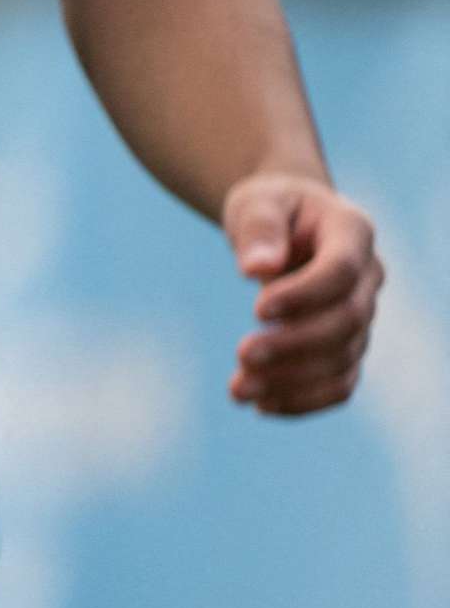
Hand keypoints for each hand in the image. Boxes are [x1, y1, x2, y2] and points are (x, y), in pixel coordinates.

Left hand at [223, 172, 382, 417]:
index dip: (305, 295)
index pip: (342, 271)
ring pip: (343, 359)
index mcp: (352, 231)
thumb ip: (259, 228)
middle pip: (347, 321)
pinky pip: (340, 382)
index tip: (256, 309)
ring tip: (238, 390)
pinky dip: (305, 400)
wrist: (286, 223)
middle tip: (242, 354)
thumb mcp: (257, 201)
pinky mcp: (347, 344)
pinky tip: (262, 406)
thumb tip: (256, 268)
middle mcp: (368, 277)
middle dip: (295, 344)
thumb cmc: (271, 208)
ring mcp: (363, 314)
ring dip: (293, 381)